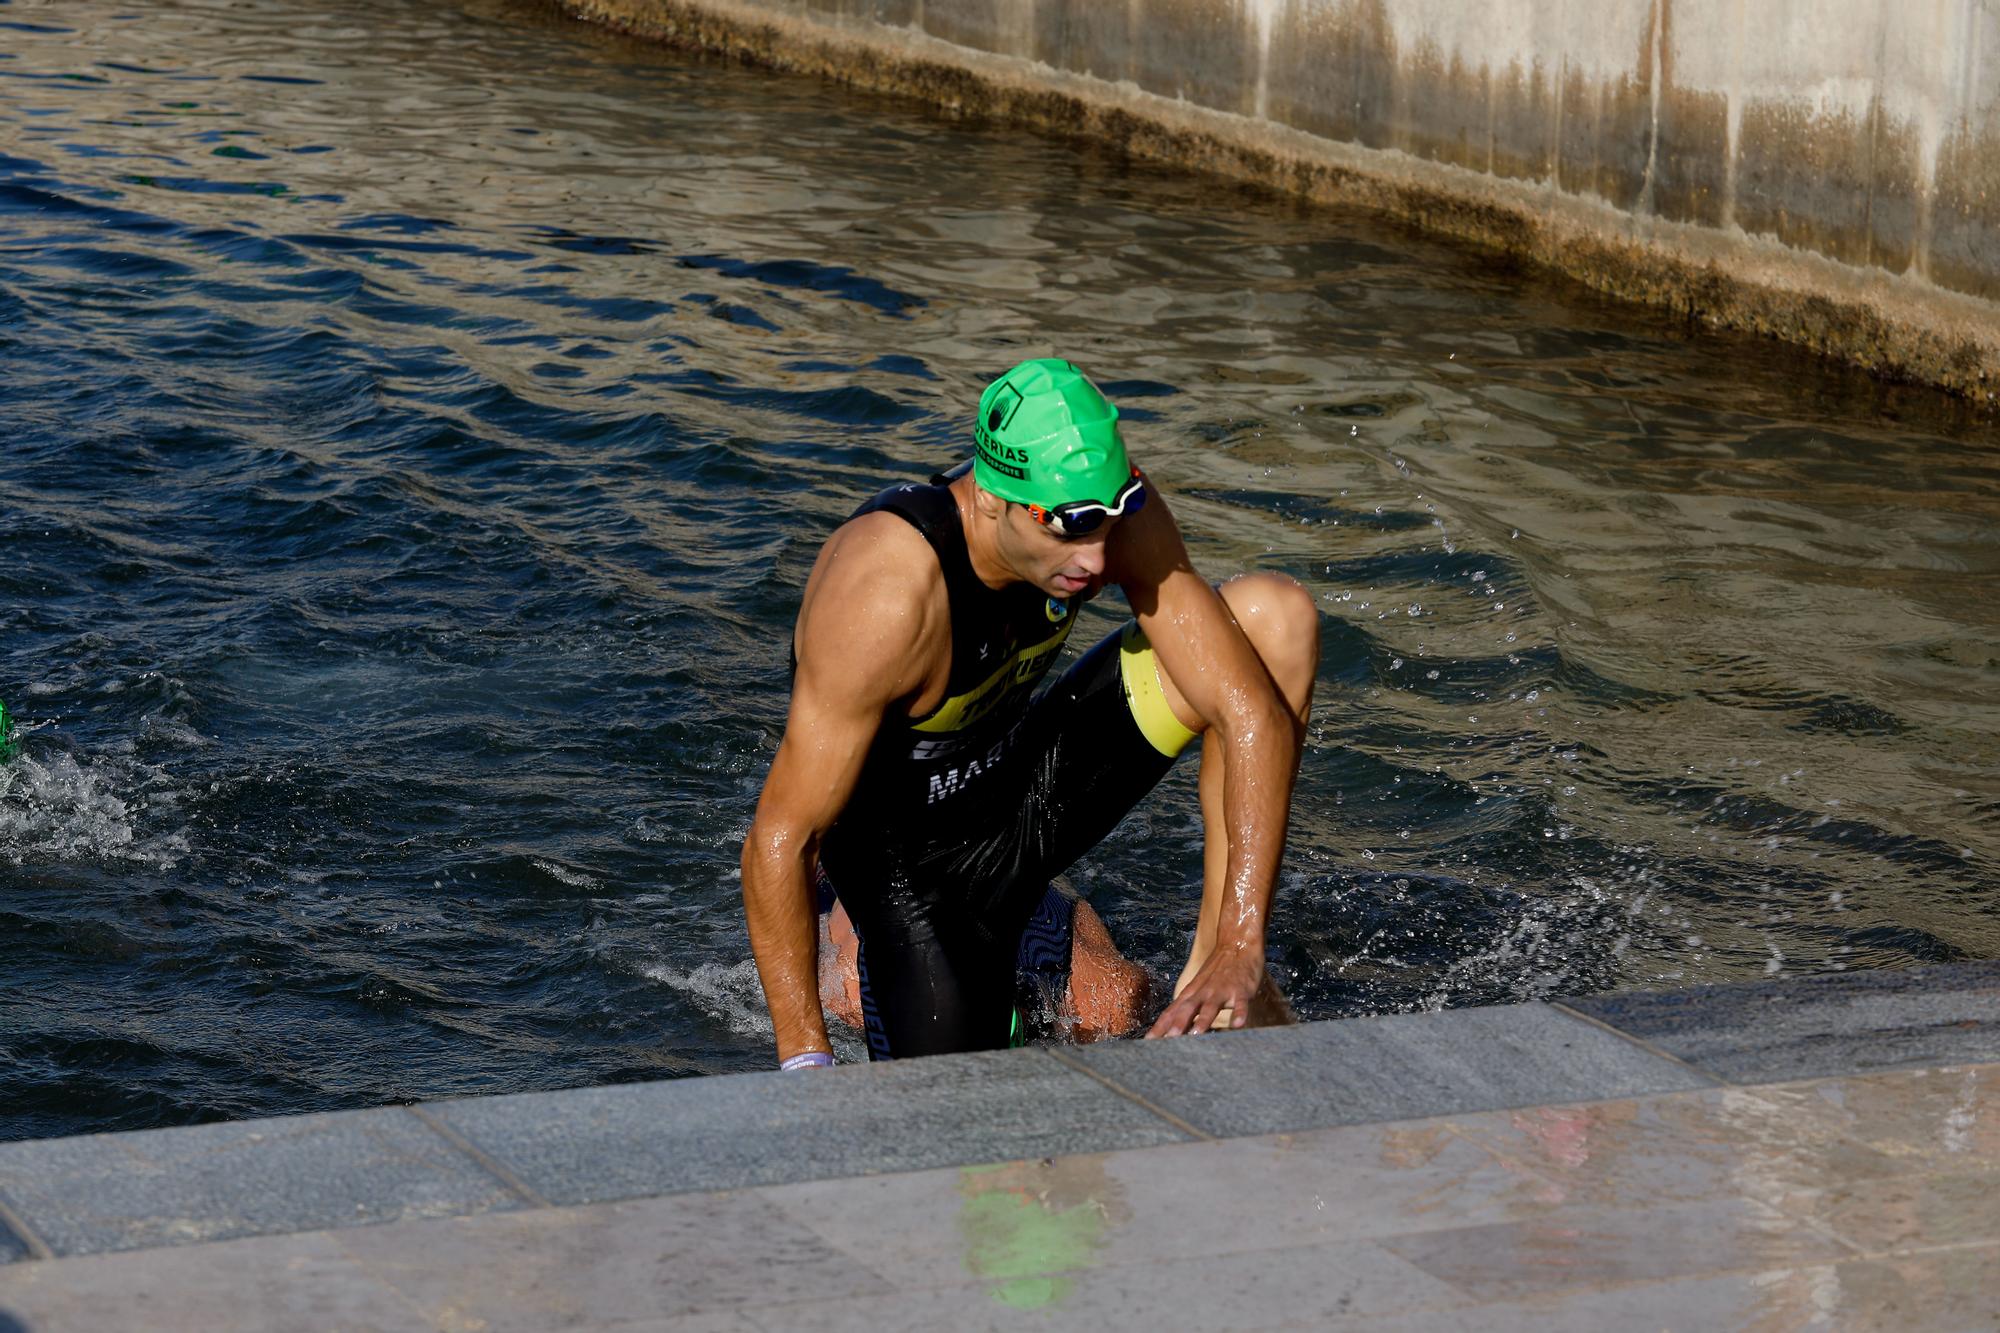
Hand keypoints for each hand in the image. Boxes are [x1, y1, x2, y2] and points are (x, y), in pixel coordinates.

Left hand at [1146, 950, 1265, 1037]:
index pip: (1171, 1012)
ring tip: (1196, 1034)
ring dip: (1203, 1020)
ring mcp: (1221, 991)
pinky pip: (1240, 1004)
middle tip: (1168, 1041)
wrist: (1237, 945)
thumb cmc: (1216, 972)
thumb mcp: (1198, 988)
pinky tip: (1238, 1025)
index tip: (1148, 1043)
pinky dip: (1239, 1013)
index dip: (1159, 1027)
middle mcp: (1203, 992)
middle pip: (1187, 1009)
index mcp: (1191, 994)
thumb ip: (1188, 1008)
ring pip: (1210, 1007)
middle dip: (1177, 1025)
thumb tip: (1174, 1031)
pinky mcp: (1240, 991)